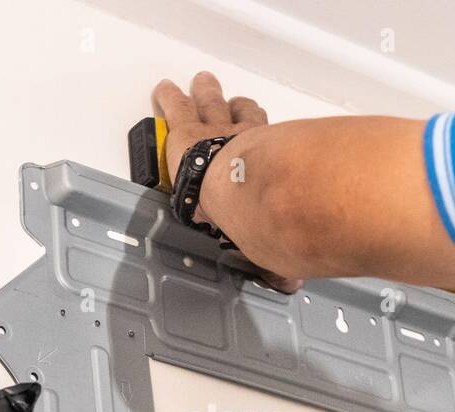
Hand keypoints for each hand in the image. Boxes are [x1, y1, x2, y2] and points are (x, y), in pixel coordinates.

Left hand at [151, 72, 300, 293]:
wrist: (242, 190)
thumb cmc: (262, 214)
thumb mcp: (273, 243)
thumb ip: (278, 263)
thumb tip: (291, 285)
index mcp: (267, 164)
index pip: (266, 144)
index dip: (260, 134)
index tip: (256, 130)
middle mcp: (245, 141)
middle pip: (239, 115)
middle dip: (231, 106)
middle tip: (226, 97)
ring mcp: (215, 131)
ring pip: (212, 105)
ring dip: (207, 94)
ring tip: (203, 83)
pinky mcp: (185, 129)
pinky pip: (177, 107)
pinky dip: (170, 98)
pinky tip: (163, 91)